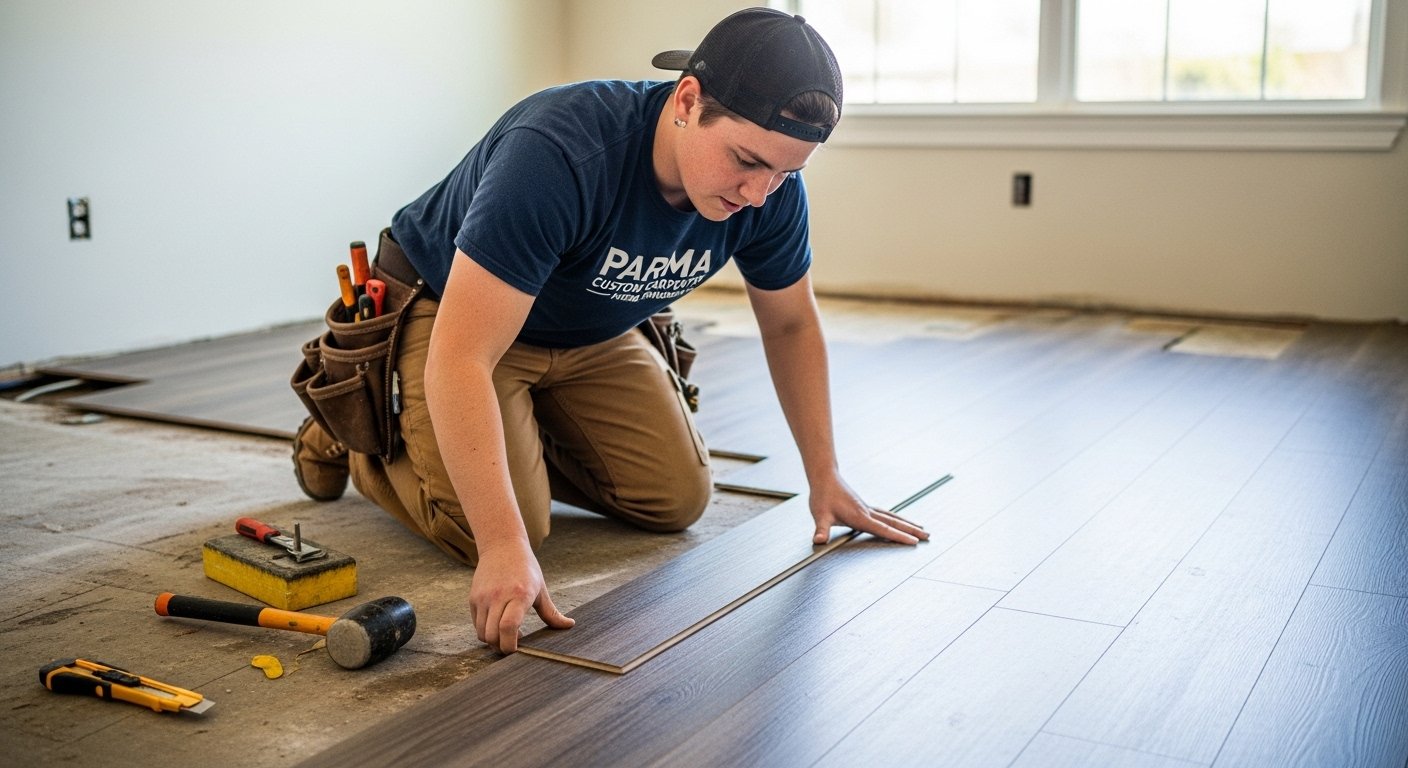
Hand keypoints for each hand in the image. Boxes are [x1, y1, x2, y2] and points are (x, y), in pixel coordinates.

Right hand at [469, 539, 574, 652]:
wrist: (502, 546)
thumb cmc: (526, 568)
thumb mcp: (541, 589)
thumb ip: (551, 612)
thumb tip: (569, 625)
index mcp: (519, 595)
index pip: (509, 626)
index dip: (510, 644)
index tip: (518, 649)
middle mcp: (498, 597)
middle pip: (493, 635)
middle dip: (502, 647)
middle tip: (512, 644)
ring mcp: (483, 598)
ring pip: (482, 633)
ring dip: (493, 640)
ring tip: (505, 634)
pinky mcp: (473, 598)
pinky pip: (476, 624)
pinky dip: (485, 630)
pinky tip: (497, 624)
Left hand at [809, 475, 928, 545]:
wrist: (824, 477)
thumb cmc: (822, 496)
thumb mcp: (819, 515)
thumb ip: (820, 530)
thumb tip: (818, 541)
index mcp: (860, 517)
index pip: (883, 529)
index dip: (899, 537)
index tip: (914, 542)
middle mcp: (867, 512)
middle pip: (894, 522)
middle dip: (912, 530)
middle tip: (928, 536)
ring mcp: (867, 508)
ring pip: (892, 517)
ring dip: (907, 524)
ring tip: (921, 529)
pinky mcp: (865, 506)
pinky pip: (886, 514)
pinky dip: (896, 518)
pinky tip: (899, 521)